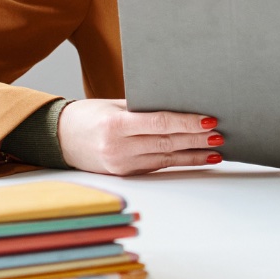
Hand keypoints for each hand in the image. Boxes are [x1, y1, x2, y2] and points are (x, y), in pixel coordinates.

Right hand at [58, 99, 224, 175]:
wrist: (60, 139)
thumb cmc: (89, 115)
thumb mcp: (114, 105)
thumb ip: (144, 107)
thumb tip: (181, 104)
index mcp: (116, 125)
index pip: (160, 123)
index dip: (187, 123)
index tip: (209, 120)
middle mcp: (119, 147)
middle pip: (166, 143)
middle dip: (196, 139)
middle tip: (220, 134)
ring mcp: (122, 164)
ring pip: (166, 158)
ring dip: (194, 154)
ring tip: (217, 149)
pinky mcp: (126, 174)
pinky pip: (158, 167)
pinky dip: (181, 162)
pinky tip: (199, 158)